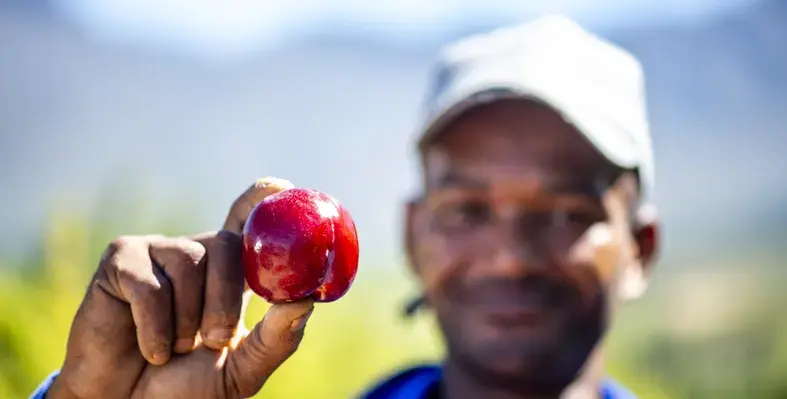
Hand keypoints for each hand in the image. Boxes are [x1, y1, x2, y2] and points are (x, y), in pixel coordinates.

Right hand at [47, 177, 312, 398]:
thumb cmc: (187, 390)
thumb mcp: (242, 370)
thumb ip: (277, 338)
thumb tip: (305, 300)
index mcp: (228, 274)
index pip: (247, 224)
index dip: (261, 201)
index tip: (280, 186)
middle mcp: (196, 255)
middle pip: (226, 245)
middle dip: (225, 299)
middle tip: (215, 340)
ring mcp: (157, 254)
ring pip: (189, 262)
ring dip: (186, 320)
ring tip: (175, 349)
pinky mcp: (120, 262)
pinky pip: (148, 284)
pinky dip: (154, 327)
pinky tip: (151, 349)